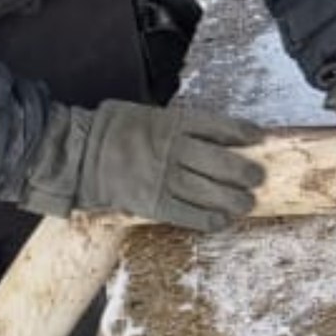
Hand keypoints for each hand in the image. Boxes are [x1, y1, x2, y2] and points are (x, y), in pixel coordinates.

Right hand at [20, 100, 264, 230]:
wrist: (76, 153)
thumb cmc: (110, 130)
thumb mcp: (145, 114)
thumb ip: (174, 125)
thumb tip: (205, 133)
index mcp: (171, 123)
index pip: (216, 126)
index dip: (240, 132)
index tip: (257, 137)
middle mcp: (172, 150)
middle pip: (218, 161)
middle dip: (242, 170)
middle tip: (259, 177)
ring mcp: (162, 177)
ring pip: (207, 189)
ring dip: (231, 198)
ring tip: (248, 202)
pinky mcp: (150, 202)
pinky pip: (185, 213)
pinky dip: (206, 219)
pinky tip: (222, 221)